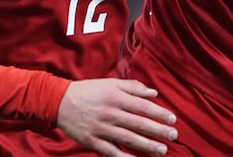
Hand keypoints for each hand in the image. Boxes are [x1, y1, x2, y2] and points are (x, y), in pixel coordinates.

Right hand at [57, 78, 177, 155]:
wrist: (58, 101)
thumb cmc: (87, 91)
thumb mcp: (110, 83)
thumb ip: (133, 87)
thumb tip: (154, 93)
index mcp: (115, 97)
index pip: (143, 106)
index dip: (159, 113)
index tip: (173, 119)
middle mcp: (110, 113)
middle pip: (138, 124)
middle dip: (158, 131)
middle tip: (174, 136)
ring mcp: (101, 129)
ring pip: (128, 139)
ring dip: (147, 146)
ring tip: (162, 150)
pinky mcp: (92, 141)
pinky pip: (111, 152)